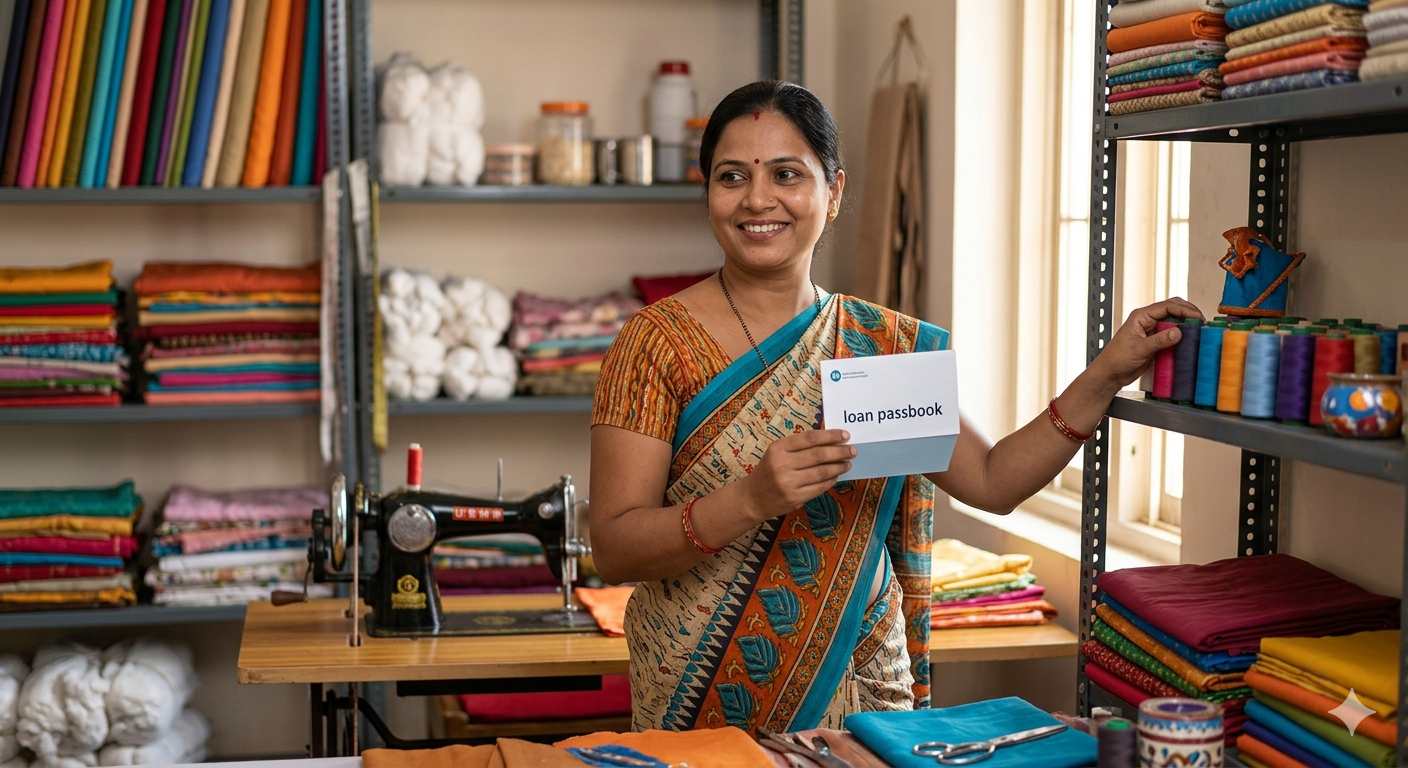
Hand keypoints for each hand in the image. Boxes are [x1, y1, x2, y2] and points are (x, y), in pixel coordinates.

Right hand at [741, 429, 855, 521]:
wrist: (752, 498)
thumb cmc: (769, 471)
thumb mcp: (777, 453)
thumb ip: (799, 446)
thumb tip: (830, 440)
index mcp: (778, 448)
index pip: (810, 438)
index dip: (830, 435)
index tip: (845, 435)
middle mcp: (782, 464)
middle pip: (818, 455)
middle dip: (840, 451)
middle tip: (852, 450)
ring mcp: (788, 483)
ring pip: (822, 472)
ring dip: (839, 467)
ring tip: (848, 463)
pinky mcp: (794, 498)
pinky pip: (819, 488)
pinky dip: (831, 481)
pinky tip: (836, 476)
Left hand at [1093, 297, 1204, 388]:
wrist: (1110, 374)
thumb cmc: (1116, 359)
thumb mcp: (1140, 349)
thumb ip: (1159, 340)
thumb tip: (1178, 332)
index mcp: (1141, 316)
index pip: (1167, 306)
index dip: (1184, 310)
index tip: (1197, 318)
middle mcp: (1148, 321)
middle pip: (1173, 310)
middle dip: (1188, 313)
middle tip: (1202, 322)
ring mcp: (1152, 331)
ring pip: (1174, 322)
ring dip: (1186, 325)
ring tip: (1199, 330)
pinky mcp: (1156, 341)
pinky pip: (1172, 335)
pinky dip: (1182, 336)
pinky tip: (1189, 341)